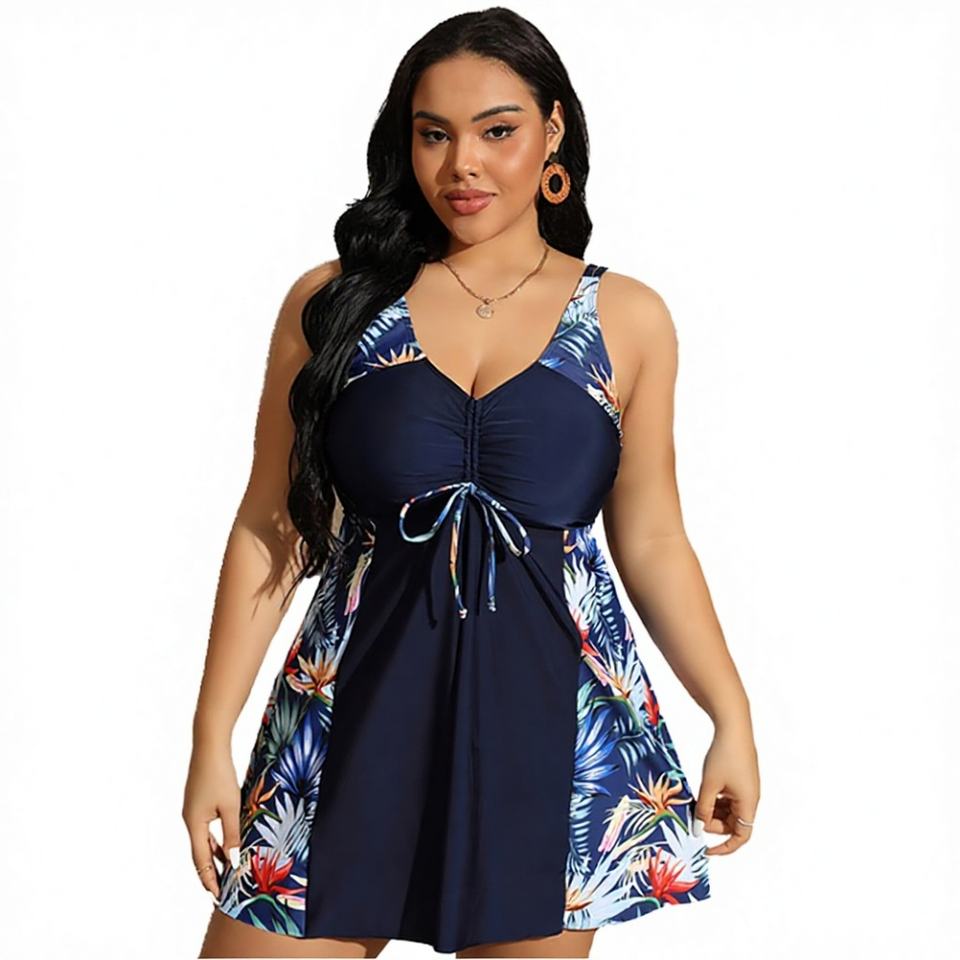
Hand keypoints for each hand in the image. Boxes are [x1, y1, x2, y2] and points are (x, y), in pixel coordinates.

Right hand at [182, 742, 241, 901]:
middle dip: (211, 871)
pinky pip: (206, 827)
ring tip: (228, 870)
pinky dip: (215, 838)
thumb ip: (232, 833)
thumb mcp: (231, 806)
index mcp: (194, 824)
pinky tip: (227, 842)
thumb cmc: (220, 774)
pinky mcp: (198, 801)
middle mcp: (189, 820)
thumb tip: (233, 860)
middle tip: (222, 889)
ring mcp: (192, 810)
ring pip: (203, 840)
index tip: (217, 896)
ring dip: (215, 855)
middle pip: (200, 853)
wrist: (209, 746)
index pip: (200, 861)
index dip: (209, 879)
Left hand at [694, 721, 759, 855]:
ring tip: (695, 804)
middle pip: (733, 824)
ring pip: (729, 810)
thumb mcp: (709, 785)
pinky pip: (729, 798)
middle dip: (713, 824)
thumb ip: (704, 809)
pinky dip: (715, 799)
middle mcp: (750, 799)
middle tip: (694, 817)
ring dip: (713, 811)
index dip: (725, 847)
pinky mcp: (740, 779)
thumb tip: (698, 828)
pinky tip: (702, 793)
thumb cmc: (724, 755)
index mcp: (748, 804)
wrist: (733, 727)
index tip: (706, 850)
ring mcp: (746, 788)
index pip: (741, 837)